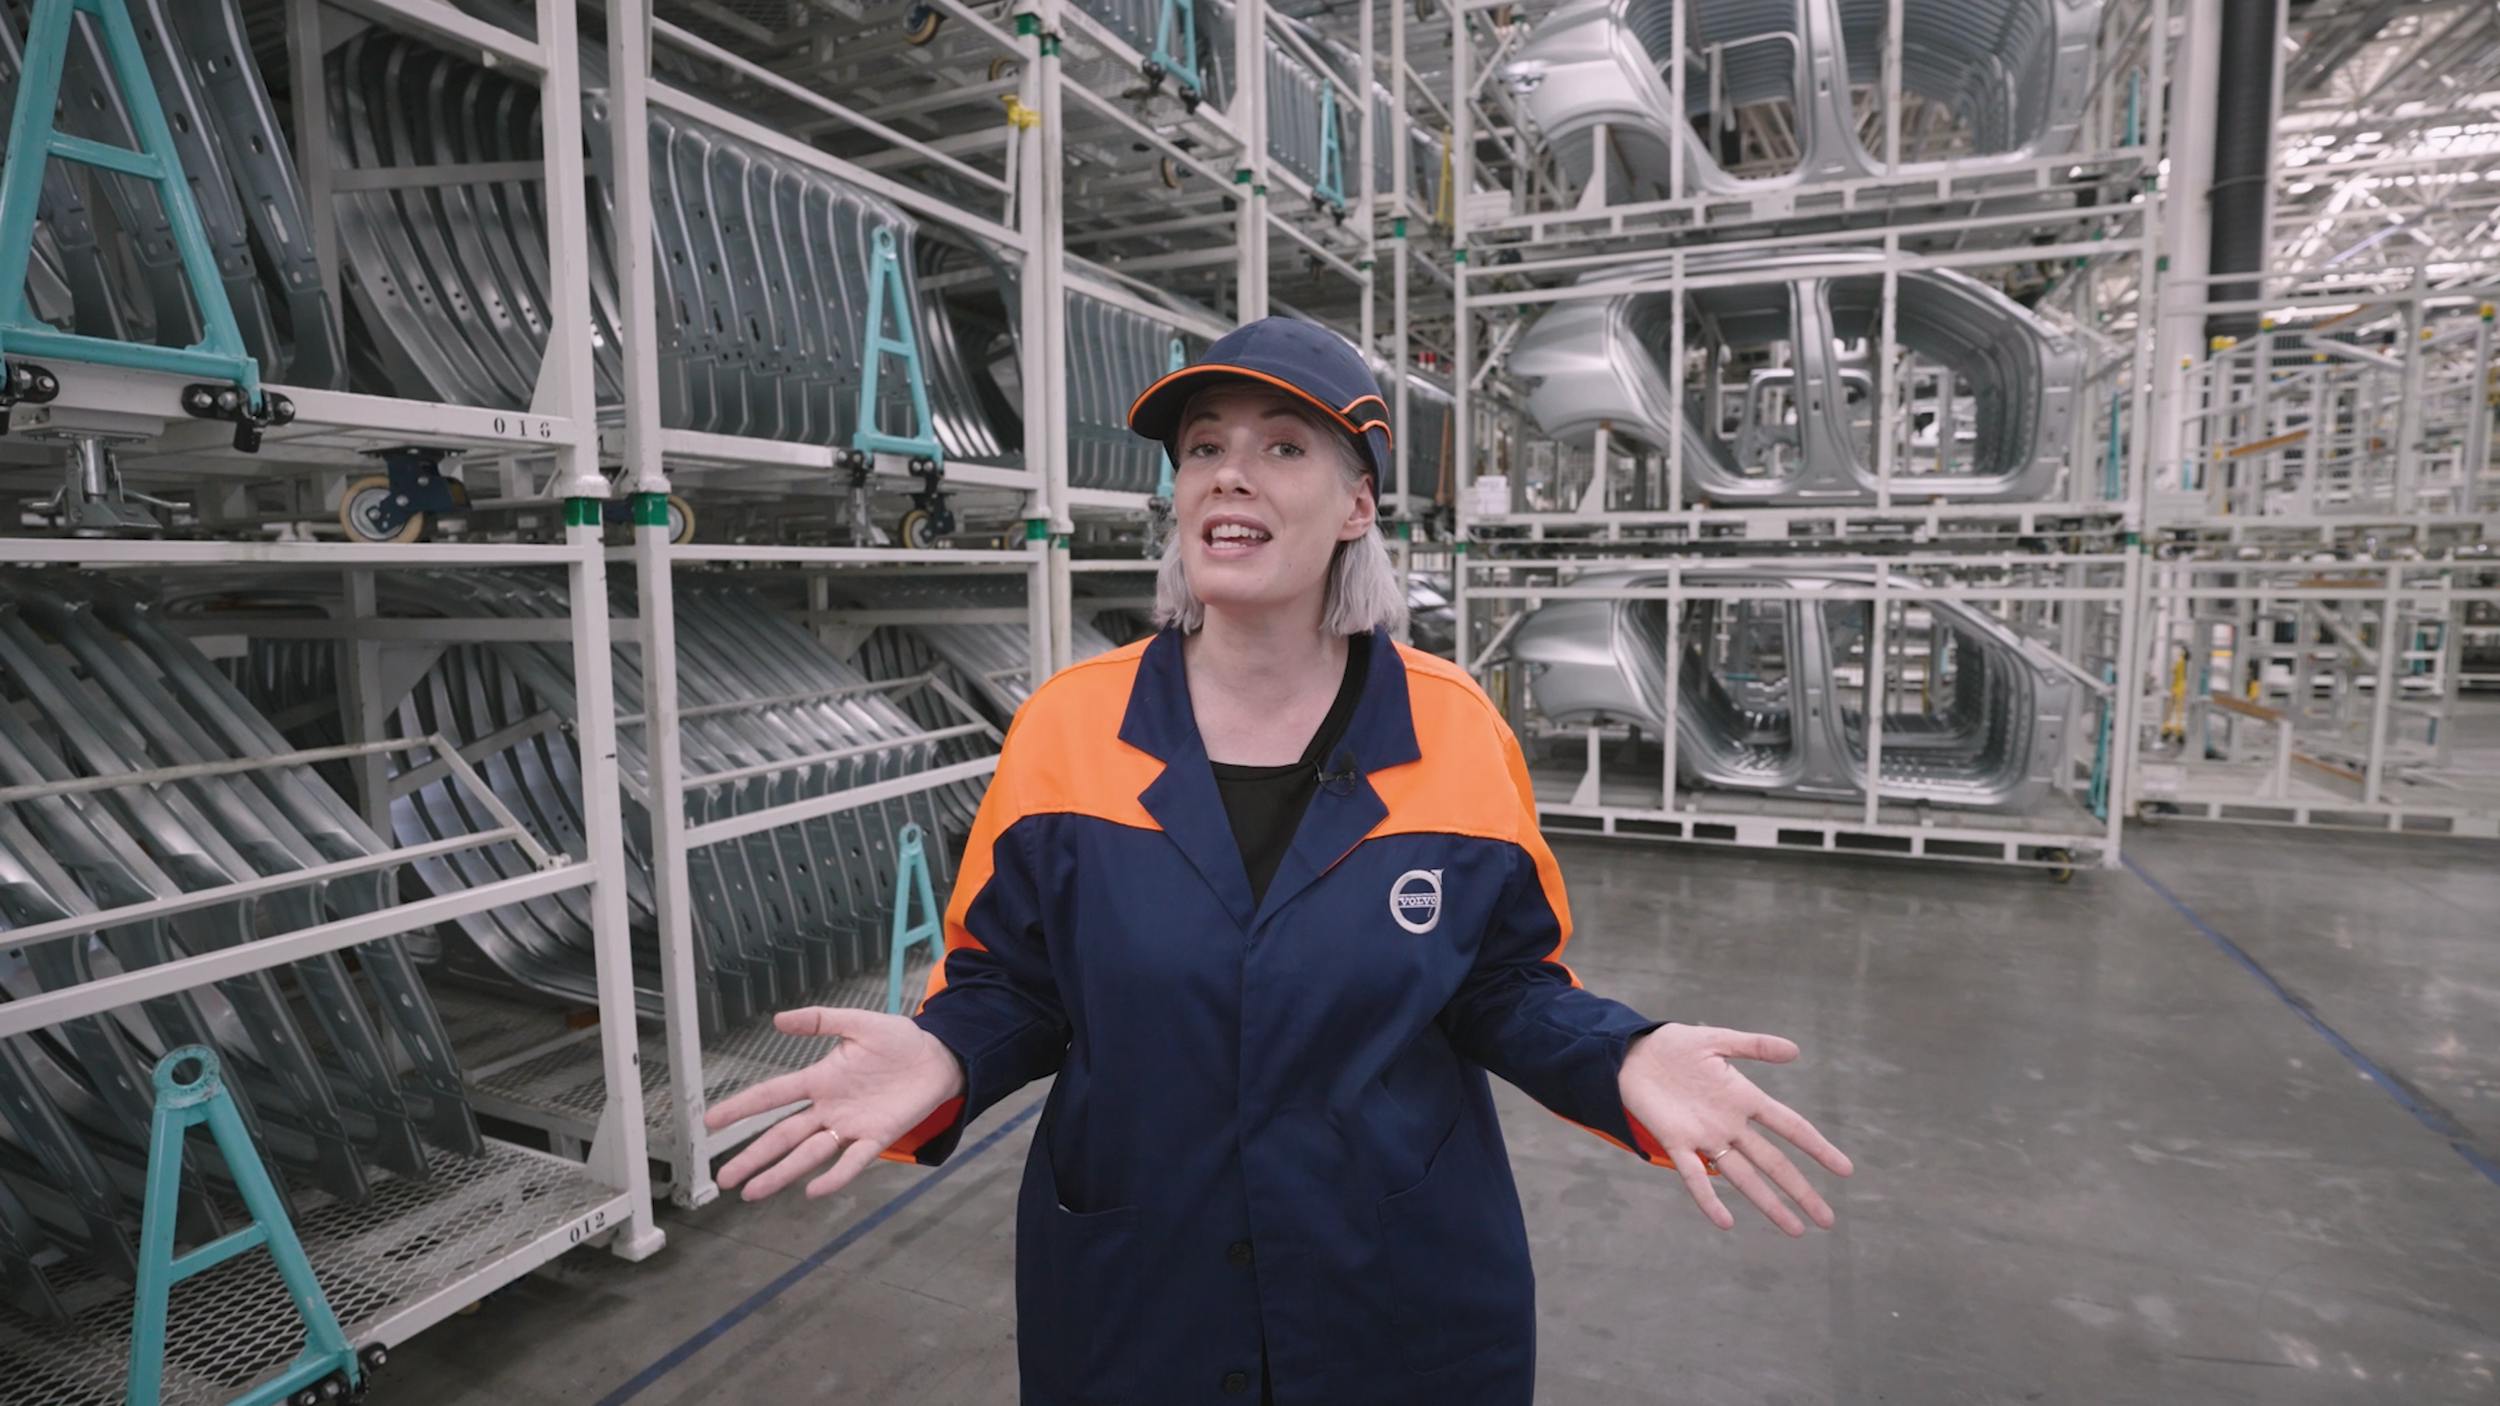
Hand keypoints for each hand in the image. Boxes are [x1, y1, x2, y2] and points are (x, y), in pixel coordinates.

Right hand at [703, 1007, 966, 1200]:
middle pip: (782, 1135)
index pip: (772, 1096)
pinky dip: (833, 1176)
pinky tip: (812, 1190)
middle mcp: (828, 1108)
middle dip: (752, 1156)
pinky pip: (851, 1160)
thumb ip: (820, 1020)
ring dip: (781, 1173)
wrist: (938, 1057)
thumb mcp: (859, 1022)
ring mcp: (850, 1125)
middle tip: (725, 1178)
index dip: (740, 1107)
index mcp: (820, 1079)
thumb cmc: (899, 1041)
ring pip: (808, 1153)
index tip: (709, 1121)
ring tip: (752, 1192)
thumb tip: (778, 1019)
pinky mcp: (877, 1137)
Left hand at [1618, 1023, 1852, 1236]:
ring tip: (1794, 1229)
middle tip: (1827, 1219)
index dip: (1817, 1147)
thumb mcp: (1716, 1039)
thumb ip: (1754, 1046)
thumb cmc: (1674, 1047)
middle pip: (1774, 1162)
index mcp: (1743, 1098)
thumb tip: (1795, 1050)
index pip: (1790, 1127)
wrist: (1630, 1054)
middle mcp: (1729, 1124)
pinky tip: (1726, 1221)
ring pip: (1743, 1176)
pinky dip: (1709, 1199)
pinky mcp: (1675, 1142)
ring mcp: (1704, 1136)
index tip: (1845, 1169)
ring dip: (1768, 1203)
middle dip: (1801, 1190)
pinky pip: (1695, 1176)